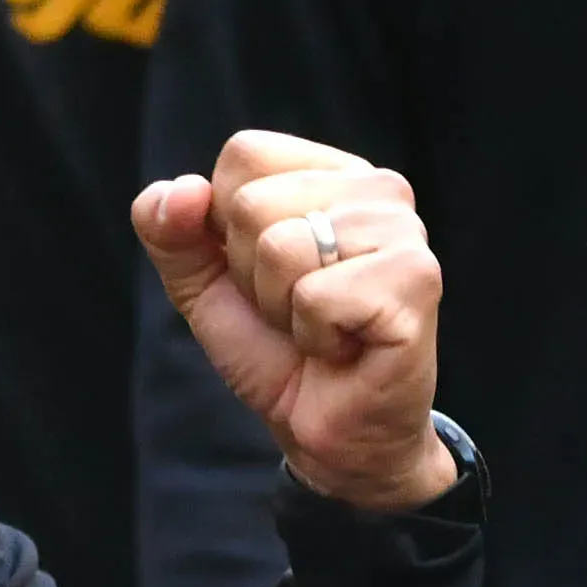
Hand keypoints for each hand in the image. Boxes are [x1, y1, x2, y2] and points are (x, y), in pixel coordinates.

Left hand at [136, 131, 455, 515]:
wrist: (327, 432)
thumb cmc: (279, 350)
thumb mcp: (204, 285)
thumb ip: (170, 230)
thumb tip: (179, 192)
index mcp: (332, 174)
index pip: (245, 154)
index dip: (227, 226)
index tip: (268, 273)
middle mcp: (379, 190)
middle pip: (254, 203)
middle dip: (253, 275)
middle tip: (297, 310)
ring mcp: (404, 233)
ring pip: (283, 247)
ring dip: (283, 309)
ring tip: (323, 329)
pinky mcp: (416, 282)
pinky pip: (317, 296)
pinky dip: (314, 336)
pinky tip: (345, 348)